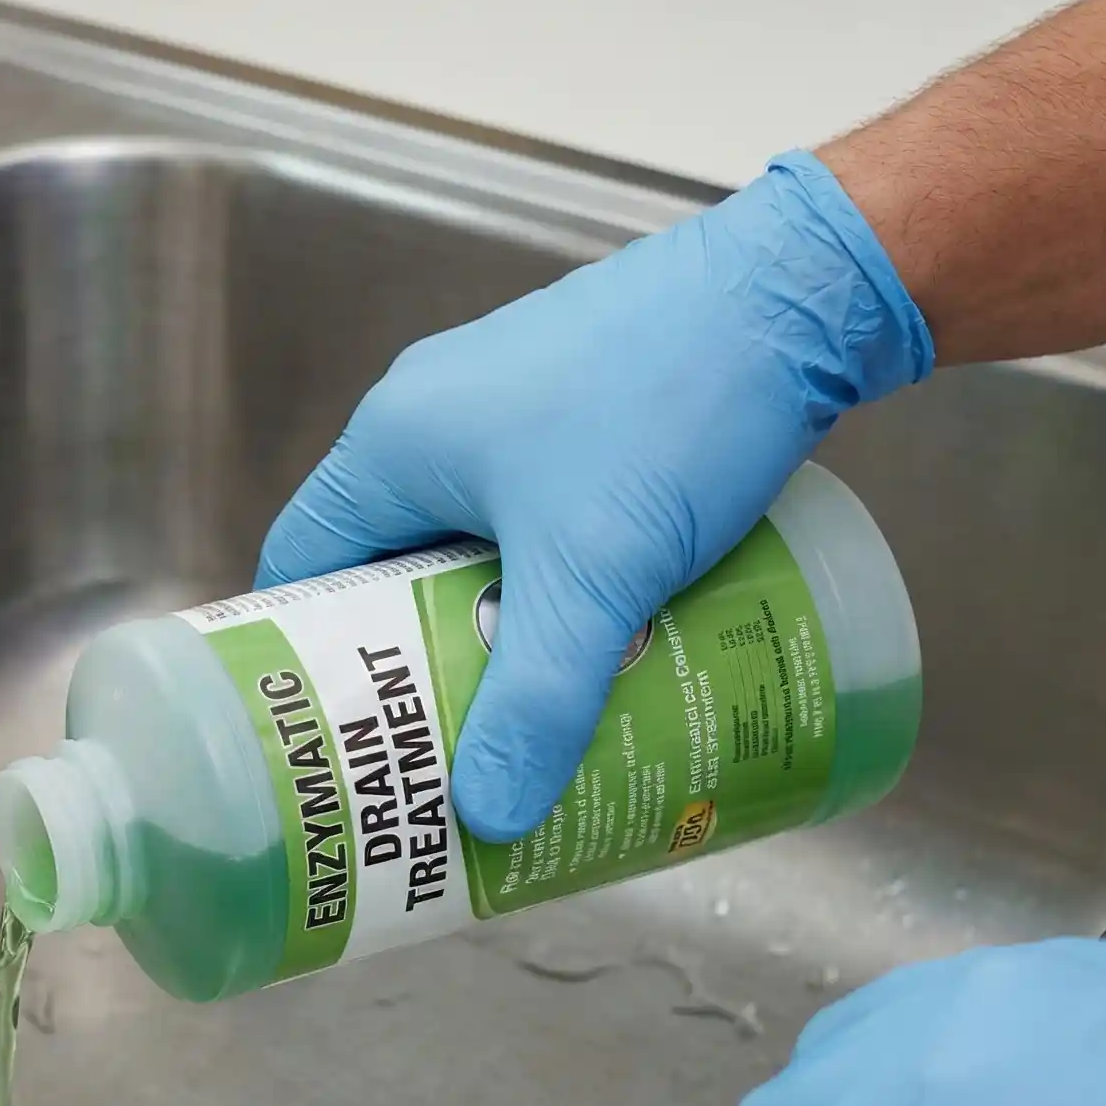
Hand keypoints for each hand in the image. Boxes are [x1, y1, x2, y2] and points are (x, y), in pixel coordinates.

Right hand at [257, 151, 931, 841]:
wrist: (803, 290)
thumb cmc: (673, 402)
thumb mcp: (594, 574)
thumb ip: (539, 700)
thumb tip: (489, 814)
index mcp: (395, 442)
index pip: (302, 568)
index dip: (307, 660)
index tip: (335, 739)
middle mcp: (437, 418)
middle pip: (389, 570)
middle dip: (415, 667)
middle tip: (437, 757)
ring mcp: (512, 410)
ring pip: (472, 552)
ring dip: (491, 634)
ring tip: (521, 726)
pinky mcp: (582, 413)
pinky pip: (535, 526)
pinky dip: (548, 592)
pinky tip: (597, 648)